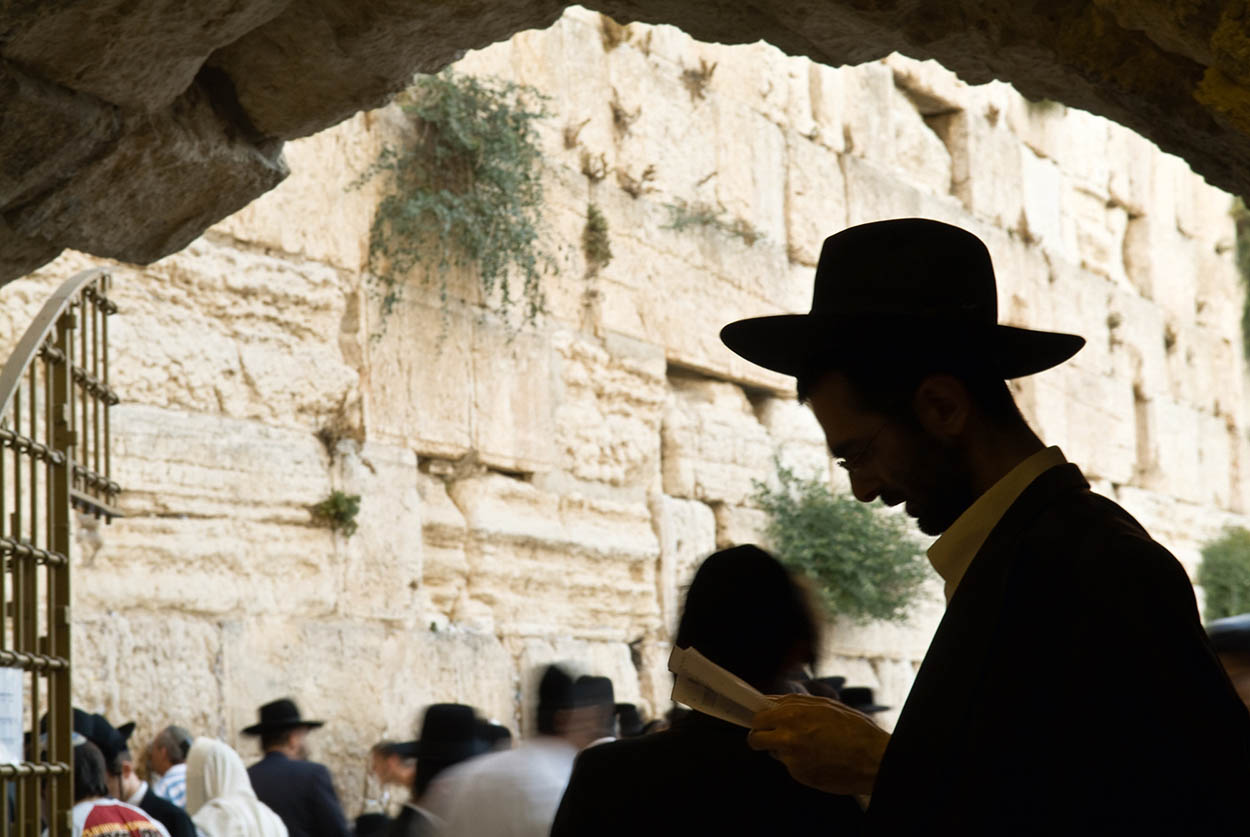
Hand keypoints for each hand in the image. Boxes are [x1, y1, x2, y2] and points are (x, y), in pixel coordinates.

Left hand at [748, 694, 889, 795]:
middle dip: (761, 738)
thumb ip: (793, 703)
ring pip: (774, 754)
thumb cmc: (854, 729)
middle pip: (755, 739)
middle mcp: (787, 737)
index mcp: (792, 715)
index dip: (760, 720)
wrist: (874, 759)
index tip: (763, 722)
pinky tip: (819, 759)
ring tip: (810, 746)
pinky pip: (792, 767)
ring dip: (784, 750)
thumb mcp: (823, 705)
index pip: (757, 718)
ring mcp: (793, 760)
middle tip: (773, 737)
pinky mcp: (800, 776)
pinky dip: (800, 764)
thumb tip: (772, 703)